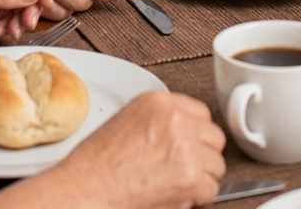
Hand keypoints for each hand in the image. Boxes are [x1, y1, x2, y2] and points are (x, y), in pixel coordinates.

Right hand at [50, 91, 226, 208]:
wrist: (83, 190)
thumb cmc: (95, 164)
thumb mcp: (126, 121)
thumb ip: (158, 121)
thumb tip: (184, 136)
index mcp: (158, 101)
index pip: (200, 114)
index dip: (196, 137)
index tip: (191, 149)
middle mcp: (174, 119)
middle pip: (214, 137)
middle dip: (203, 157)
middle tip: (186, 172)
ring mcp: (184, 146)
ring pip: (216, 165)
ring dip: (202, 179)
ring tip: (179, 187)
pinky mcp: (188, 176)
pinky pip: (211, 190)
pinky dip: (199, 200)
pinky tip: (179, 199)